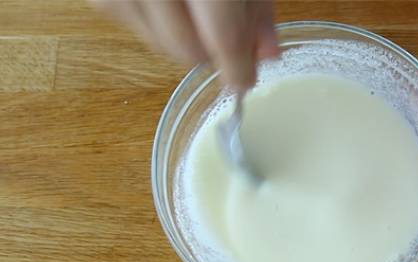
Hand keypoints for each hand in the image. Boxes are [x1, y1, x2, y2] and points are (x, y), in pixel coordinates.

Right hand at [90, 0, 277, 90]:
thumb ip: (256, 4)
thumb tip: (267, 55)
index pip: (220, 35)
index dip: (236, 66)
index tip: (244, 82)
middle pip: (185, 48)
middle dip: (210, 53)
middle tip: (223, 36)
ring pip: (159, 45)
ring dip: (184, 39)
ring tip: (194, 4)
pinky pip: (134, 26)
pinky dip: (157, 23)